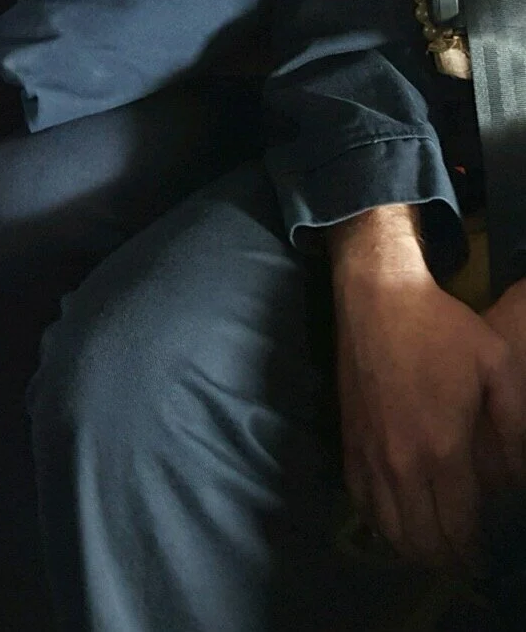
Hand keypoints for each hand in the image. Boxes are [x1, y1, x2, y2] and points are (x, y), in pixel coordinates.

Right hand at [330, 206, 525, 569]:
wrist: (377, 296)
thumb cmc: (443, 327)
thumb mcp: (498, 365)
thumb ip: (516, 428)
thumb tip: (519, 481)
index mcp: (442, 448)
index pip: (459, 526)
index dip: (475, 552)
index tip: (486, 558)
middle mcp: (400, 463)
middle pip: (421, 540)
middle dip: (446, 560)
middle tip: (463, 560)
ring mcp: (369, 454)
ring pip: (388, 528)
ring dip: (412, 549)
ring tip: (434, 550)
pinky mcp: (348, 441)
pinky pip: (361, 502)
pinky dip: (380, 523)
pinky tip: (396, 522)